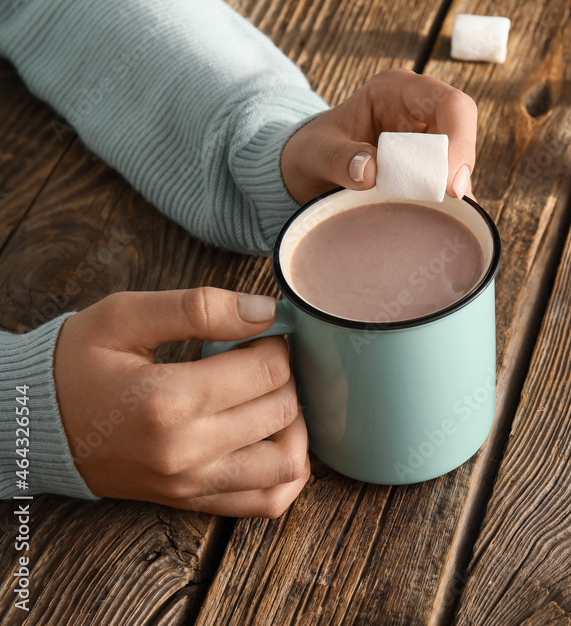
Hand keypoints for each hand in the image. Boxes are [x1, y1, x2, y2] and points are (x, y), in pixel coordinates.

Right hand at [54, 287, 309, 517]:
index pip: (268, 370)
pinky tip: (278, 441)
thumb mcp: (125, 317)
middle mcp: (185, 451)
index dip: (275, 342)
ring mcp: (191, 484)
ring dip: (296, 426)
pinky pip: (267, 503)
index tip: (258, 333)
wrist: (33, 424)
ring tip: (271, 398)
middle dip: (284, 376)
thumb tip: (267, 311)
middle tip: (259, 359)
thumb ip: (198, 307)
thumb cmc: (78, 364)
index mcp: (167, 400)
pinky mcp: (193, 502)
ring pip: (287, 464)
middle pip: (282, 410)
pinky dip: (287, 474)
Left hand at [280, 68, 477, 203]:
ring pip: (460, 165)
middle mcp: (420, 113)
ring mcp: (427, 143)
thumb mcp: (316, 152)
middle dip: (457, 169)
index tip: (449, 183)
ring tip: (431, 213)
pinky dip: (445, 207)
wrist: (307, 171)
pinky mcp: (427, 172)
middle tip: (445, 201)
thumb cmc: (312, 152)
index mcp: (398, 91)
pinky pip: (448, 189)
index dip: (460, 140)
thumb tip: (371, 172)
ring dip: (450, 190)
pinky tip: (434, 221)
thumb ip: (340, 158)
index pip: (451, 105)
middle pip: (463, 135)